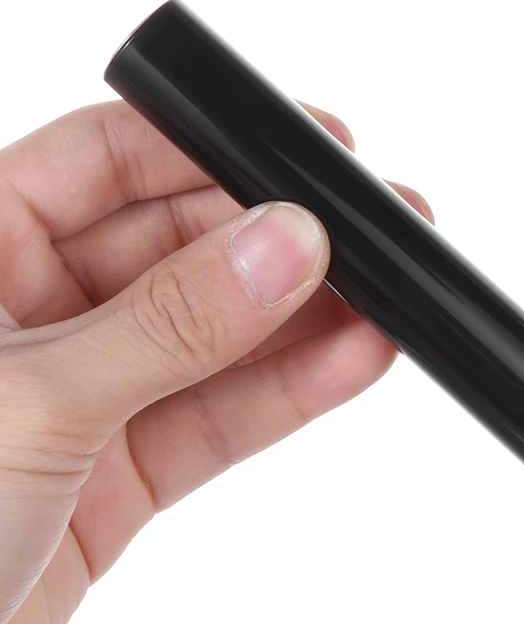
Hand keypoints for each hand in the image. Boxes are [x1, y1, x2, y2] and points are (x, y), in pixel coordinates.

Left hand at [0, 102, 430, 623]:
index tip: (307, 152)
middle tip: (369, 237)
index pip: (105, 161)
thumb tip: (282, 247)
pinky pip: (218, 418)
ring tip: (387, 298)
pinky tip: (354, 360)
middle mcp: (26, 316)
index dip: (209, 146)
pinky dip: (287, 394)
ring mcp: (82, 398)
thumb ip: (168, 326)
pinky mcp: (118, 477)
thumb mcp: (31, 405)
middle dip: (277, 241)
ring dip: (303, 320)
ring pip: (212, 339)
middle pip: (176, 248)